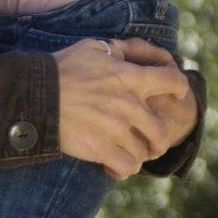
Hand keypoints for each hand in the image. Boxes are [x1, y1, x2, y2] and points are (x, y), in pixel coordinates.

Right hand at [54, 37, 191, 178]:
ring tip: (129, 153)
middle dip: (160, 138)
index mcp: (132, 77)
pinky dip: (123, 170)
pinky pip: (126, 167)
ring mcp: (117, 129)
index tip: (178, 94)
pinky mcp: (101, 149)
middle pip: (162, 130)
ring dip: (139, 154)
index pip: (174, 81)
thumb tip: (135, 53)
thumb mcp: (95, 47)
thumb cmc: (63, 68)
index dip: (180, 88)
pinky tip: (115, 166)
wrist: (36, 95)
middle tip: (152, 141)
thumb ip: (120, 51)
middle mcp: (130, 104)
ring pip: (145, 152)